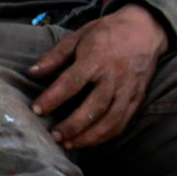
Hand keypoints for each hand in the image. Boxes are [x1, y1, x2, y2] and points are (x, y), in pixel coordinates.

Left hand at [28, 6, 165, 148]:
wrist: (144, 30)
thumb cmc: (106, 33)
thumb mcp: (77, 36)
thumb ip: (55, 56)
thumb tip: (32, 73)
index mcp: (96, 58)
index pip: (72, 82)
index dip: (53, 97)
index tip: (37, 109)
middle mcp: (114, 77)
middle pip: (94, 106)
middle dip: (74, 125)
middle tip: (54, 136)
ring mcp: (128, 90)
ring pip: (111, 120)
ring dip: (90, 136)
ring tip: (69, 144)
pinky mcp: (137, 99)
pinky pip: (123, 122)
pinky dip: (106, 135)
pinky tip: (90, 141)